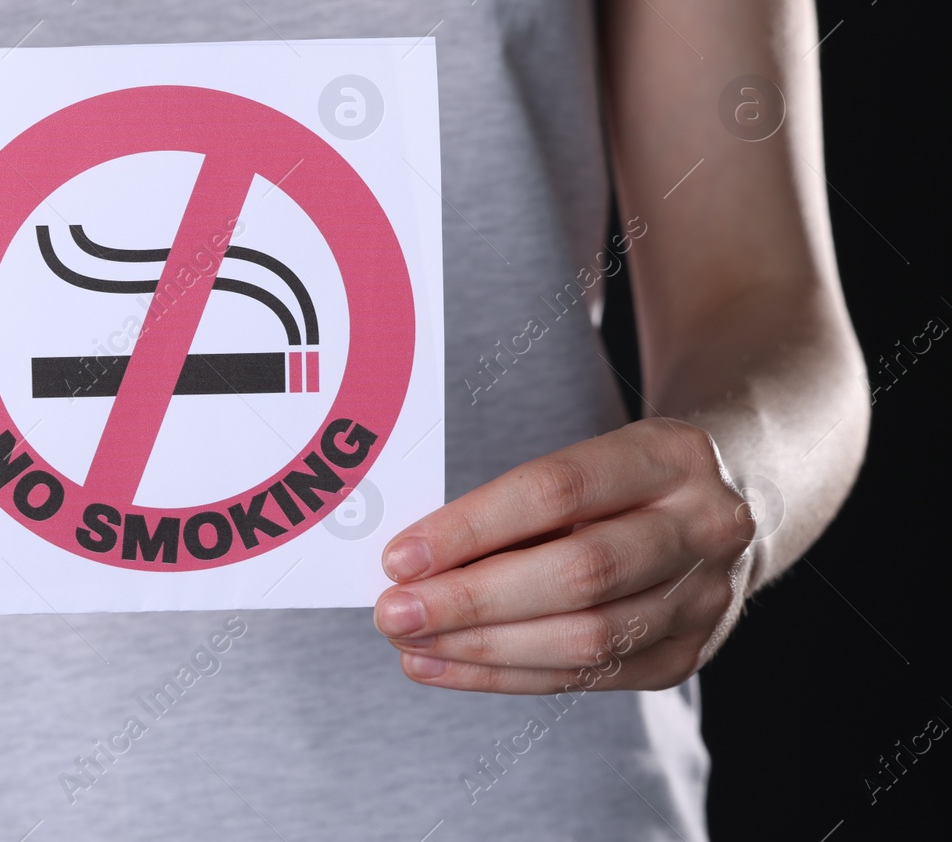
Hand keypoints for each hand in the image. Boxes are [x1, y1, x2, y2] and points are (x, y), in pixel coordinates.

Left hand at [373, 418, 756, 691]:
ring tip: (408, 644)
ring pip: (586, 638)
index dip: (472, 528)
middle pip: (578, 574)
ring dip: (482, 648)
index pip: (557, 491)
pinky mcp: (686, 655)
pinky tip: (445, 665)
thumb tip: (413, 556)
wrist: (738, 503)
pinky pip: (586, 676)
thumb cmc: (625, 479)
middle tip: (394, 612)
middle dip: (472, 599)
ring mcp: (704, 598)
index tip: (400, 556)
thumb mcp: (590, 459)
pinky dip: (506, 676)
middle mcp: (702, 527)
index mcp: (669, 454)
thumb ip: (516, 503)